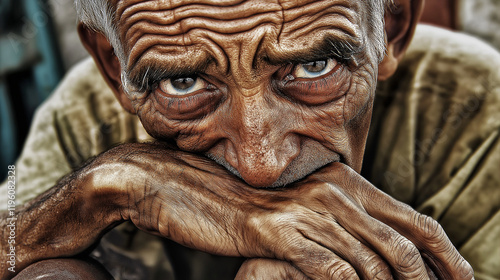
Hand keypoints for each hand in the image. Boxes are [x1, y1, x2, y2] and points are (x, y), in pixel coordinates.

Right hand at [95, 143, 472, 278]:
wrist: (178, 185)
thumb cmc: (235, 200)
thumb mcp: (292, 206)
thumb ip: (329, 220)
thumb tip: (360, 251)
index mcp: (341, 182)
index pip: (412, 219)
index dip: (444, 252)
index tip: (460, 278)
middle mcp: (331, 191)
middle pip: (403, 243)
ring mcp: (305, 211)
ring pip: (372, 262)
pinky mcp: (277, 232)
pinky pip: (332, 271)